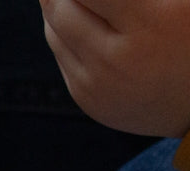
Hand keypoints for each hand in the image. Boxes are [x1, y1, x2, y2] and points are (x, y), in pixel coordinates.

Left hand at [40, 0, 189, 136]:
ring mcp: (98, 85)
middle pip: (61, 7)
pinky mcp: (87, 100)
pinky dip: (65, 32)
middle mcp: (117, 60)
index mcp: (152, 23)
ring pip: (54, 31)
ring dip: (58, 5)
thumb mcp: (179, 1)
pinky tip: (85, 19)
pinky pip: (61, 55)